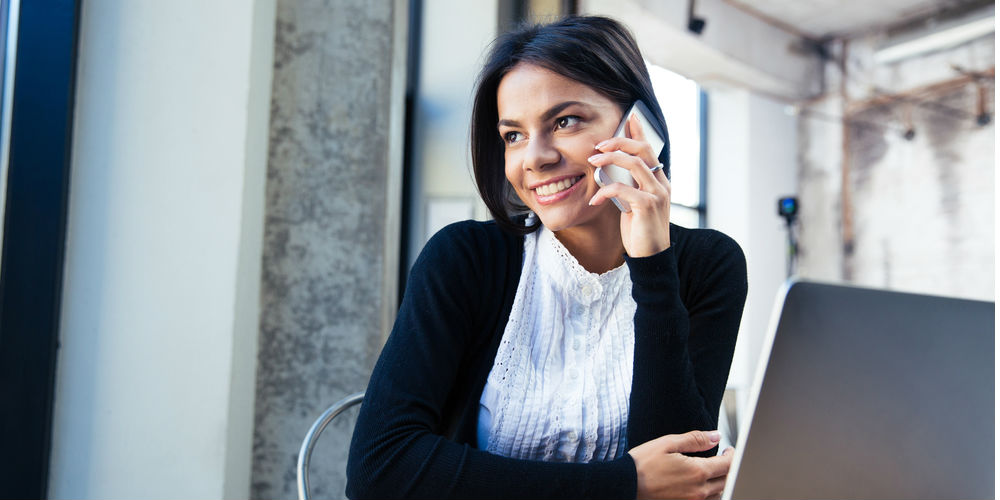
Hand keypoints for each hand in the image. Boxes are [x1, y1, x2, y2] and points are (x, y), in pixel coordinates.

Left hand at [587, 113, 670, 256]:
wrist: (651, 258)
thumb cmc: (640, 230)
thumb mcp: (633, 203)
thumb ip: (629, 185)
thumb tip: (610, 169)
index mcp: (659, 181)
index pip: (650, 149)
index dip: (639, 131)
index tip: (629, 116)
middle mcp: (662, 183)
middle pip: (643, 150)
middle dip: (620, 141)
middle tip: (599, 144)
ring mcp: (657, 194)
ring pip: (635, 164)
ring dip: (610, 158)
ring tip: (593, 161)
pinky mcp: (648, 206)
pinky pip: (623, 189)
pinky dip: (605, 190)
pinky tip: (595, 199)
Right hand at [628, 430, 734, 499]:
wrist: (625, 485)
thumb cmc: (642, 463)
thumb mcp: (667, 443)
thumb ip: (695, 439)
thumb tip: (715, 436)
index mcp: (697, 472)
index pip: (727, 464)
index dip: (732, 455)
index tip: (729, 450)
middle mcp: (698, 490)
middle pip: (726, 480)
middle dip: (729, 468)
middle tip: (724, 458)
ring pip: (718, 493)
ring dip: (720, 481)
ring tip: (713, 470)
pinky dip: (710, 493)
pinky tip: (701, 484)